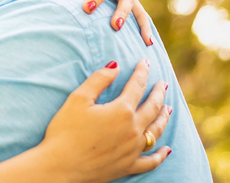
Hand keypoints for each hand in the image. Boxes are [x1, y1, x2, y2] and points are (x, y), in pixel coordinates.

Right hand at [36, 60, 170, 182]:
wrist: (60, 166)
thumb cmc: (65, 131)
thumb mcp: (78, 99)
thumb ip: (99, 80)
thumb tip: (115, 65)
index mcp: (121, 111)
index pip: (137, 86)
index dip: (142, 72)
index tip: (145, 62)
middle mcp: (132, 130)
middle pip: (152, 107)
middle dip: (158, 93)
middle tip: (163, 83)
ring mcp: (132, 150)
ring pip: (156, 131)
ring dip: (164, 118)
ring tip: (168, 109)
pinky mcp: (128, 166)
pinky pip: (151, 161)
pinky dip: (161, 155)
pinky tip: (166, 149)